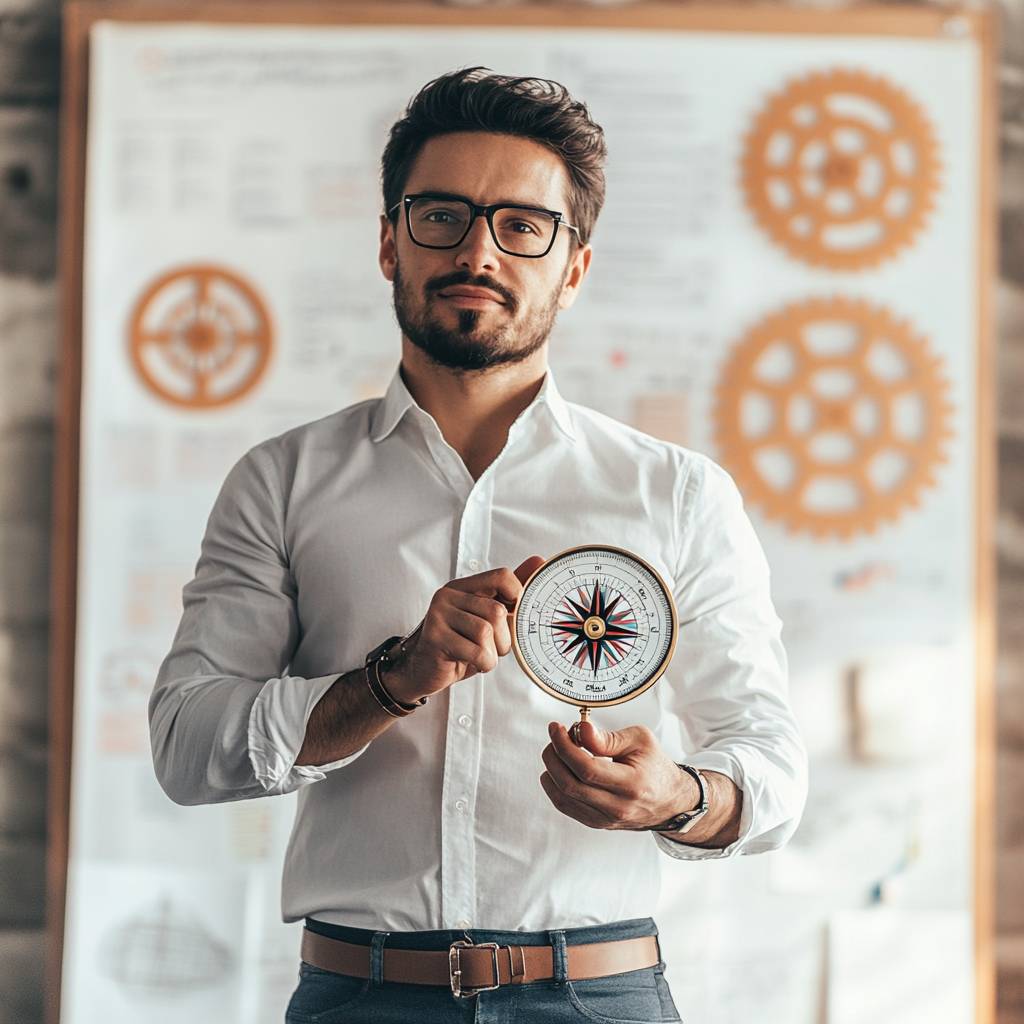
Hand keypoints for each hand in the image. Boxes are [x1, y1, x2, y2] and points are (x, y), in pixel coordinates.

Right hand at [384, 555, 544, 702]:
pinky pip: (476, 651)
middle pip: (497, 610)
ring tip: (482, 656)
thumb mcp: (487, 618)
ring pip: (487, 631)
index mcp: (464, 587)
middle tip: (493, 647)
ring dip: (493, 653)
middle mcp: (449, 595)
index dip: (516, 598)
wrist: (423, 670)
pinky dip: (484, 663)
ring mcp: (439, 614)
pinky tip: (474, 663)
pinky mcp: (435, 637)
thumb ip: (511, 592)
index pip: (503, 575)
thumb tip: (538, 560)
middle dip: (504, 638)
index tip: (511, 617)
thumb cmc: (460, 644)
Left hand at [539, 720, 697, 829]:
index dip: (564, 746)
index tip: (557, 728)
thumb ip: (608, 737)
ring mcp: (605, 819)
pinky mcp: (597, 823)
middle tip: (555, 736)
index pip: (586, 768)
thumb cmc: (655, 767)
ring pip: (563, 798)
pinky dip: (554, 786)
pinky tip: (558, 769)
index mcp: (631, 784)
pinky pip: (566, 807)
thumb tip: (581, 730)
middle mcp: (617, 807)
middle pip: (569, 784)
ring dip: (551, 770)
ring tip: (557, 750)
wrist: (670, 800)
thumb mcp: (640, 740)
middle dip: (553, 755)